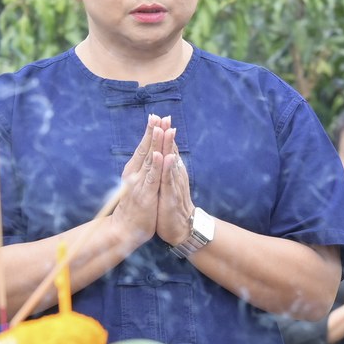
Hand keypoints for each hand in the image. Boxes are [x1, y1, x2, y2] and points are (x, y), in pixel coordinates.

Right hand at [111, 116, 163, 249]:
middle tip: (159, 115)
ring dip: (155, 143)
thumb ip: (140, 170)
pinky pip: (153, 178)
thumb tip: (145, 156)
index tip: (156, 116)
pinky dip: (157, 166)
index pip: (143, 148)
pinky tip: (161, 154)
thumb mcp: (137, 185)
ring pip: (149, 159)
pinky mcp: (146, 195)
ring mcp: (139, 184)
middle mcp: (135, 174)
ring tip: (160, 128)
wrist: (124, 230)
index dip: (150, 132)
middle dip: (153, 131)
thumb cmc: (132, 207)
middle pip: (146, 149)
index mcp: (134, 171)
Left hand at [154, 123, 196, 247]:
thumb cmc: (173, 205)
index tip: (161, 116)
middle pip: (171, 150)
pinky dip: (166, 167)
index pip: (168, 148)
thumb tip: (166, 152)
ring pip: (171, 161)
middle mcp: (175, 174)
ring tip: (167, 130)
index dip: (165, 133)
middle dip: (168, 133)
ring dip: (169, 145)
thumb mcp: (169, 183)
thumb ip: (168, 168)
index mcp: (172, 170)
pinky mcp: (170, 195)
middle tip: (166, 117)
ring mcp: (173, 184)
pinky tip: (165, 157)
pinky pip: (168, 179)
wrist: (181, 227)